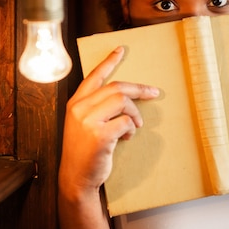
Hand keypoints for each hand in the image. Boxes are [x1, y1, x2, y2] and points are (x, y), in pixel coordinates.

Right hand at [59, 46, 159, 196]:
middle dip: (139, 89)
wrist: (76, 178)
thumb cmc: (83, 152)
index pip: (94, 76)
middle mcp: (80, 108)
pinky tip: (127, 137)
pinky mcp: (99, 134)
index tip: (121, 50)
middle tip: (153, 93)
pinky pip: (126, 122)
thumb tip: (125, 98)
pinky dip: (131, 129)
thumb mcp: (83, 125)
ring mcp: (88, 121)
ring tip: (135, 125)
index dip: (109, 62)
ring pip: (122, 102)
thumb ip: (96, 109)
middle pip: (116, 87)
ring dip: (135, 114)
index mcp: (75, 103)